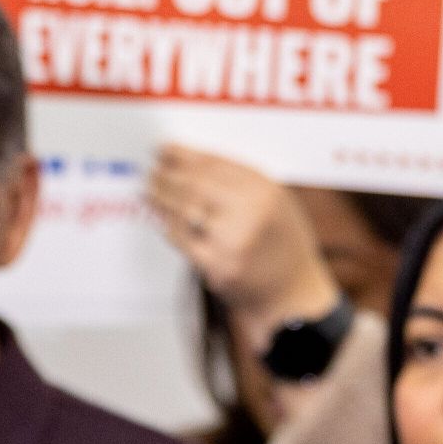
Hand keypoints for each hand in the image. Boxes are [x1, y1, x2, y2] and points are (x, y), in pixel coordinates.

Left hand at [148, 146, 340, 343]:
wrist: (292, 293)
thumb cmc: (282, 244)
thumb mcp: (276, 203)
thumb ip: (241, 183)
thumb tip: (191, 162)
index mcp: (265, 191)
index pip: (214, 164)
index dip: (183, 155)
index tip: (163, 149)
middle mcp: (250, 212)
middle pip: (194, 184)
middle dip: (167, 175)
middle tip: (152, 171)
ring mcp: (232, 241)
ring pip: (183, 209)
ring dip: (161, 198)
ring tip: (150, 191)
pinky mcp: (217, 266)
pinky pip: (181, 239)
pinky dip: (168, 225)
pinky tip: (160, 218)